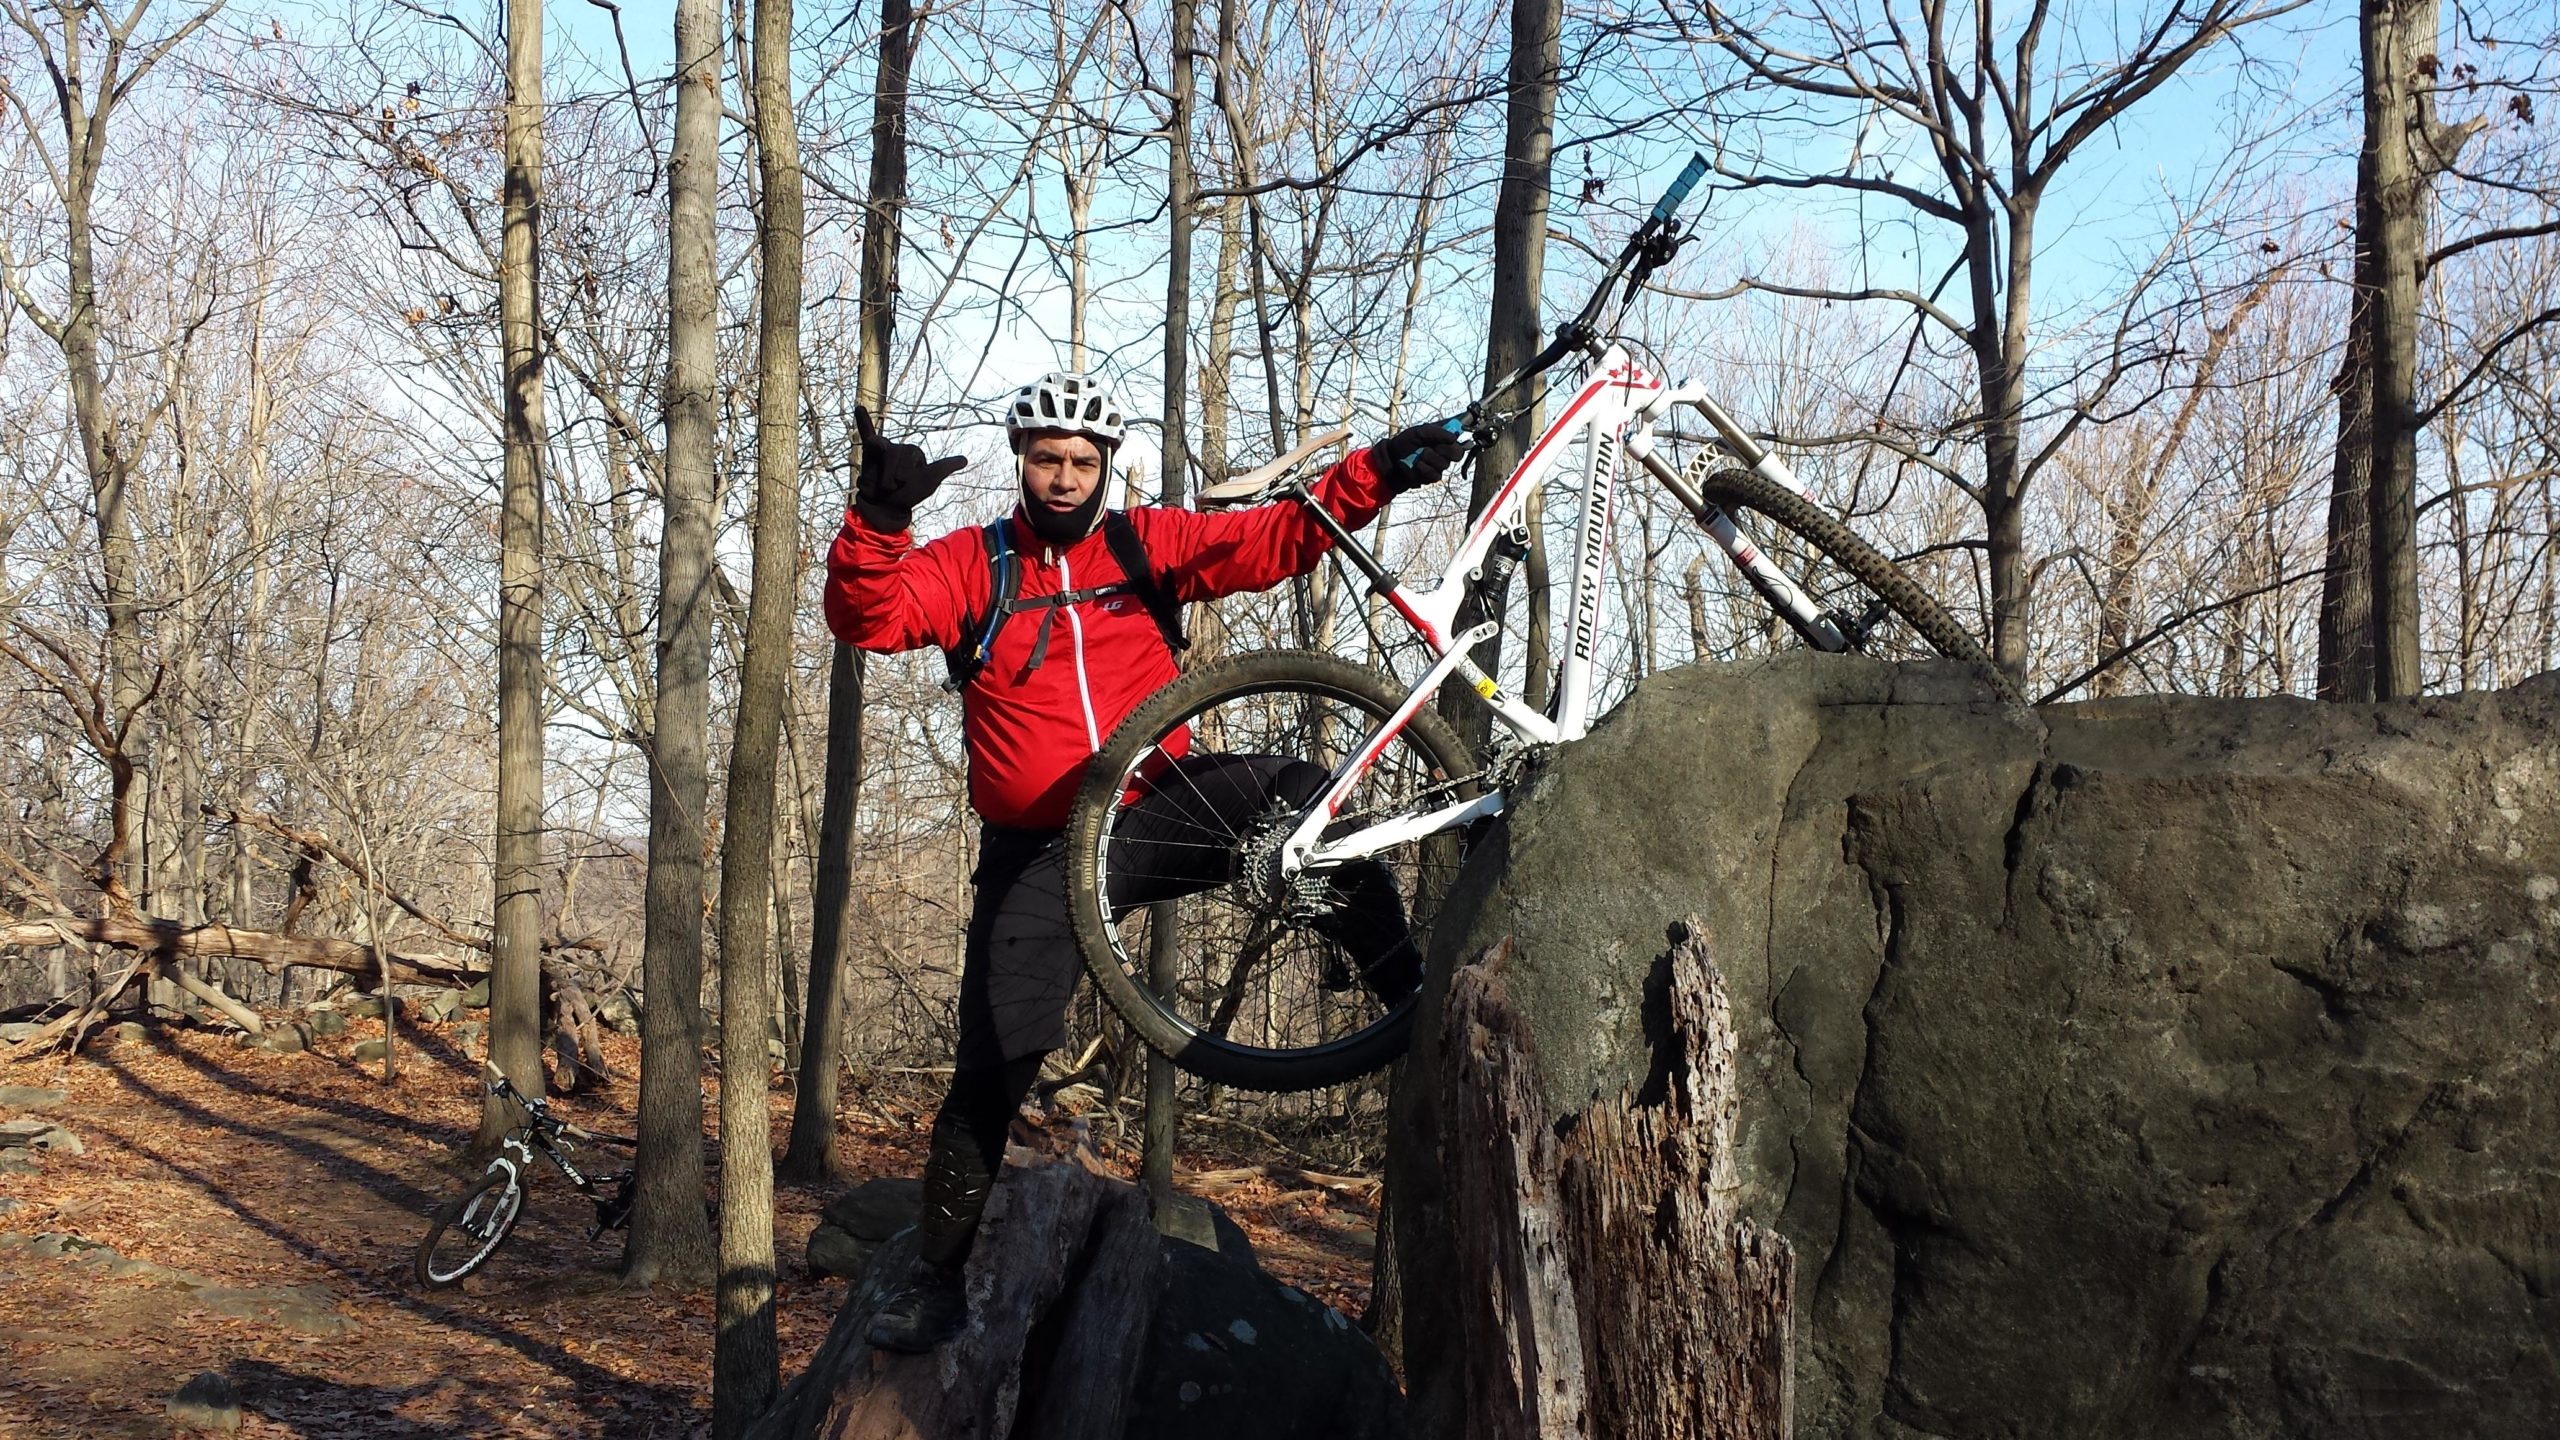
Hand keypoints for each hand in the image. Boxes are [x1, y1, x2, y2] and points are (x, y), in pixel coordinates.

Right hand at [854, 405, 967, 530]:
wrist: (887, 507)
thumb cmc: (910, 494)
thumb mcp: (929, 482)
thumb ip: (943, 467)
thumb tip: (965, 459)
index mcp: (914, 452)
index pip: (910, 454)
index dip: (906, 473)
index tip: (905, 483)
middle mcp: (899, 447)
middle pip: (894, 452)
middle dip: (892, 475)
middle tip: (893, 487)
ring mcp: (883, 448)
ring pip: (879, 447)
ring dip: (880, 474)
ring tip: (883, 486)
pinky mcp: (869, 452)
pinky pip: (866, 432)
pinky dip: (863, 421)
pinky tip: (859, 408)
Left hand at [1370, 418, 1468, 494]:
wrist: (1392, 457)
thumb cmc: (1405, 442)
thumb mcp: (1419, 432)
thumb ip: (1437, 432)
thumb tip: (1454, 436)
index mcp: (1443, 440)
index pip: (1460, 442)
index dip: (1454, 441)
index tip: (1446, 439)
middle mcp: (1444, 453)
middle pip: (1457, 454)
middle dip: (1443, 450)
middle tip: (1428, 447)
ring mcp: (1439, 466)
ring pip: (1444, 464)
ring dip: (1430, 458)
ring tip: (1419, 455)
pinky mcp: (1432, 477)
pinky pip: (1435, 474)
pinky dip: (1424, 468)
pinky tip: (1417, 465)